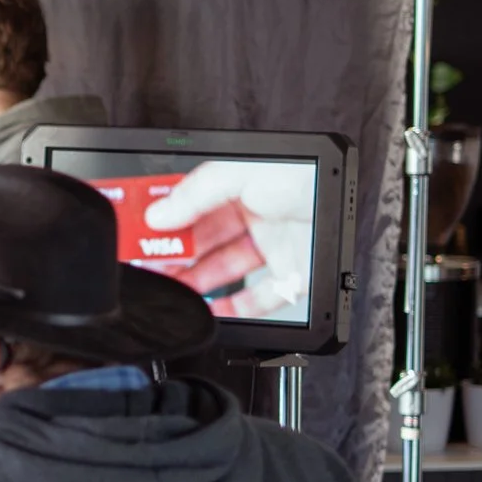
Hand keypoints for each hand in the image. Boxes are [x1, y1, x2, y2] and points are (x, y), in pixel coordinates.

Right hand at [141, 161, 316, 317]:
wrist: (342, 202)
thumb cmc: (307, 175)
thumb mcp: (241, 171)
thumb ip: (195, 192)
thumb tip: (160, 213)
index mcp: (241, 188)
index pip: (191, 207)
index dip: (164, 221)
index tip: (139, 234)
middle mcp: (256, 218)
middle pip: (204, 243)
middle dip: (173, 257)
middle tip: (146, 267)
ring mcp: (273, 249)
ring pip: (224, 273)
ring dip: (195, 284)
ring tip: (170, 290)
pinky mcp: (291, 278)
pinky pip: (256, 299)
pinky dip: (232, 309)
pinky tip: (210, 311)